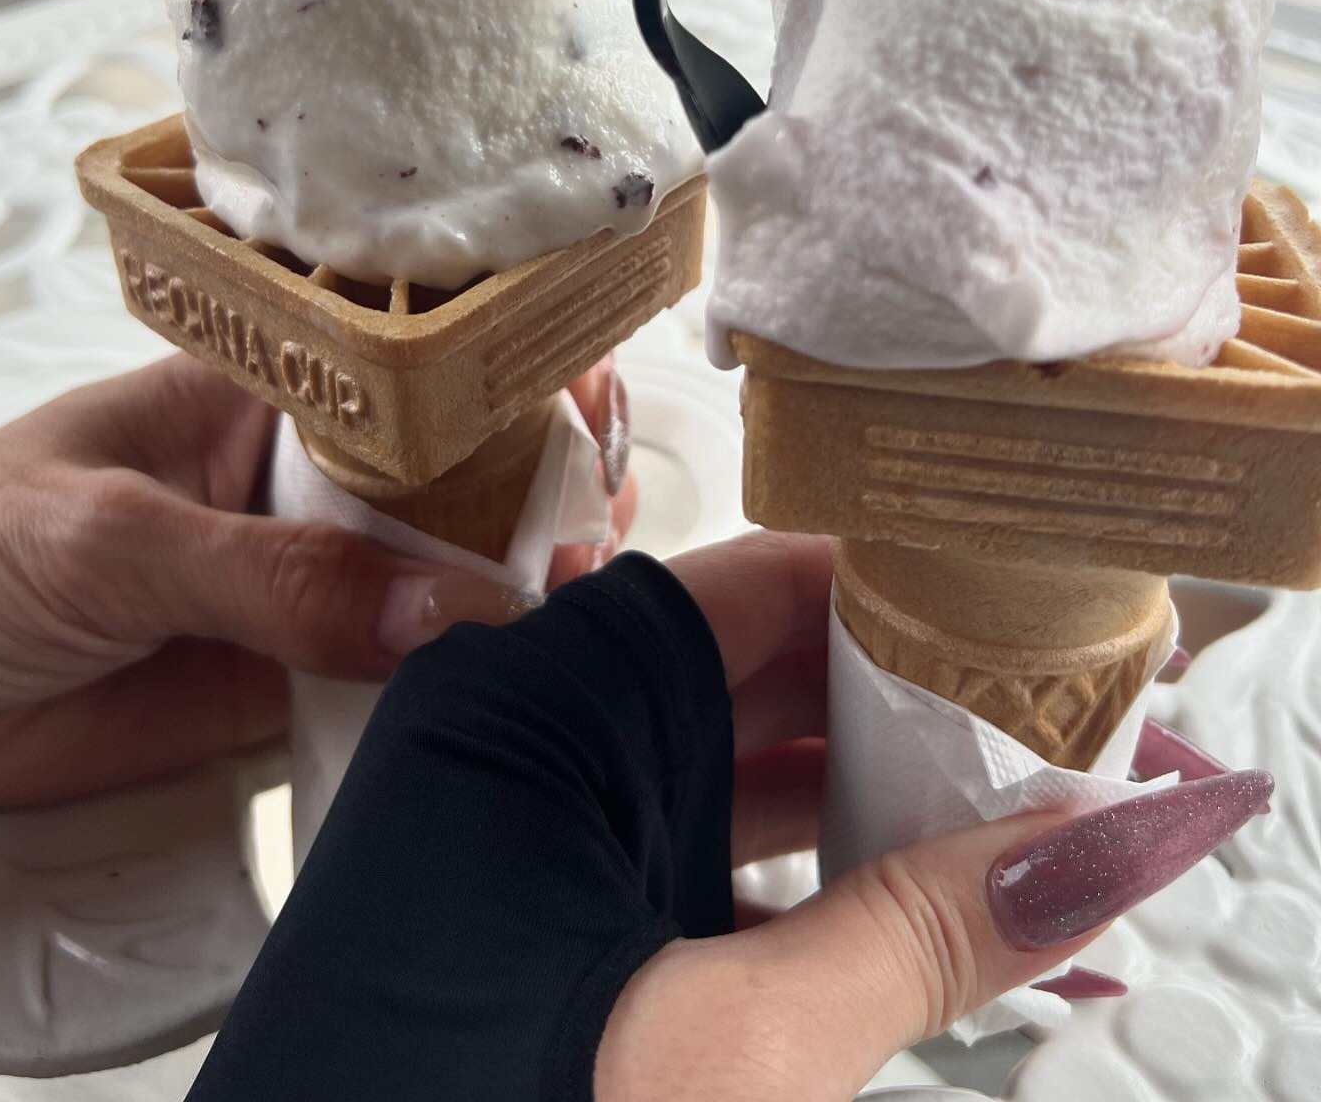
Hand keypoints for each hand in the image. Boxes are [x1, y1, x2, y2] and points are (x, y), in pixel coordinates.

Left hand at [0, 354, 631, 814]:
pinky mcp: (274, 680)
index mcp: (258, 397)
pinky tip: (502, 689)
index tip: (585, 417)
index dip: (506, 385)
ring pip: (434, 582)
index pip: (409, 375)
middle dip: (536, 494)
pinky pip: (387, 682)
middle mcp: (290, 486)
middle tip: (600, 530)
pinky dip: (448, 689)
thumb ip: (272, 575)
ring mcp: (291, 586)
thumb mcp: (110, 541)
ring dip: (509, 595)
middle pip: (450, 480)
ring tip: (578, 605)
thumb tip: (435, 606)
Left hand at [595, 533, 1271, 1099]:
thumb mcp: (726, 1053)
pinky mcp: (556, 925)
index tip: (1033, 620)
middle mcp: (534, 750)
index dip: (908, 593)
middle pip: (760, 677)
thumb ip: (913, 942)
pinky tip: (923, 931)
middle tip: (1062, 735)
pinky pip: (699, 871)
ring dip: (878, 806)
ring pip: (738, 779)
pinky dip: (808, 898)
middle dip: (919, 708)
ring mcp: (540, 839)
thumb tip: (1103, 850)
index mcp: (546, 717)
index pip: (758, 584)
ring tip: (1026, 825)